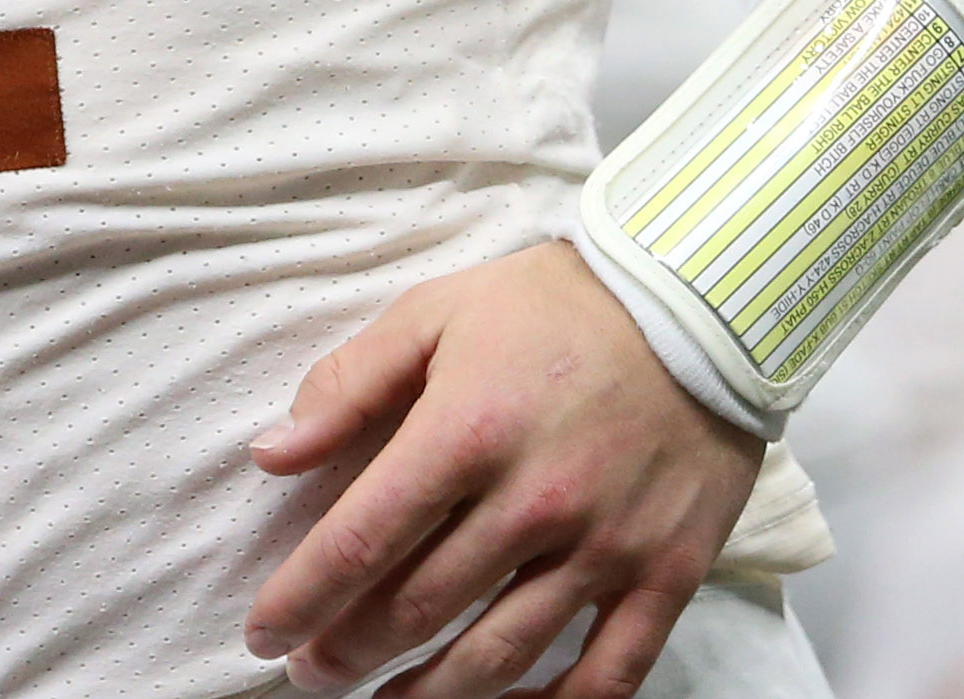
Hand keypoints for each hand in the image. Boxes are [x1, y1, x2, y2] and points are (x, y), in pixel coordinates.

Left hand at [241, 241, 761, 696]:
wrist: (700, 304)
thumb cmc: (554, 305)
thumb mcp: (435, 313)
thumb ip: (349, 385)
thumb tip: (271, 454)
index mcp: (466, 432)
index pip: (360, 541)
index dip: (300, 599)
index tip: (264, 632)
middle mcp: (533, 501)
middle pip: (419, 608)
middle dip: (349, 650)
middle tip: (312, 670)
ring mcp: (605, 546)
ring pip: (500, 656)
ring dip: (430, 694)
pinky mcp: (666, 574)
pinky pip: (609, 674)